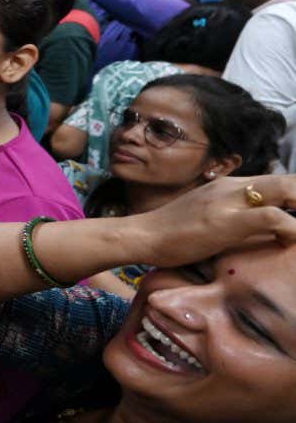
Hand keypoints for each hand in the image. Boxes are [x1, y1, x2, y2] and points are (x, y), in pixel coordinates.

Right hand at [132, 175, 295, 266]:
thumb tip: (265, 228)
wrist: (141, 236)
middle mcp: (232, 185)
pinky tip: (292, 241)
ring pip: (287, 190)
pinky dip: (292, 229)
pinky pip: (272, 217)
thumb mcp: (209, 216)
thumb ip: (235, 216)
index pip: (279, 181)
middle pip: (289, 181)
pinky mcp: (227, 221)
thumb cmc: (172, 233)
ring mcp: (229, 201)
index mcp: (229, 185)